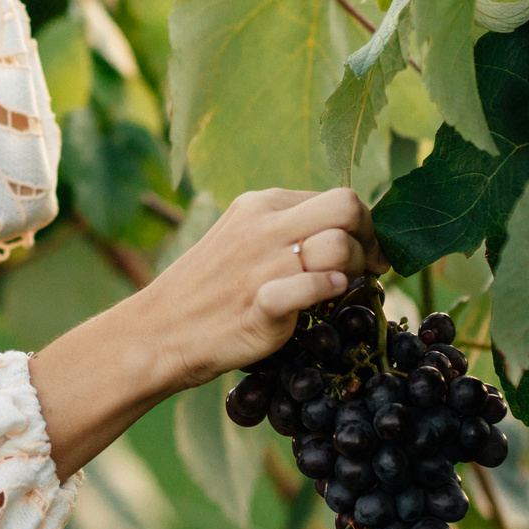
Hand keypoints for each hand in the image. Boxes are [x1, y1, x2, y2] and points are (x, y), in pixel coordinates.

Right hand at [142, 188, 385, 390]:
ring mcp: (262, 265)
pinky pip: (315, 286)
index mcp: (261, 204)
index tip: (367, 255)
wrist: (159, 331)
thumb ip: (288, 228)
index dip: (364, 227)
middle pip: (347, 207)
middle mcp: (263, 227)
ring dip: (356, 271)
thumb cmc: (210, 290)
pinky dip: (330, 291)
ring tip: (343, 290)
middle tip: (368, 268)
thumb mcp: (244, 239)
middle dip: (369, 238)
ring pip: (340, 246)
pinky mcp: (261, 304)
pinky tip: (326, 299)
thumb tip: (348, 231)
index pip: (338, 196)